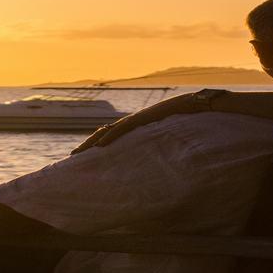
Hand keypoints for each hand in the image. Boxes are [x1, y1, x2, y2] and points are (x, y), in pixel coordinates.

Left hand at [71, 94, 204, 152]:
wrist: (200, 104)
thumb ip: (162, 150)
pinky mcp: (144, 119)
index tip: (85, 159)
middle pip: (104, 133)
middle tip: (72, 158)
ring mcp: (138, 120)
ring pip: (109, 131)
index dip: (98, 146)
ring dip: (92, 143)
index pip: (112, 137)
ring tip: (77, 155)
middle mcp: (134, 123)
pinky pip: (123, 129)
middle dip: (87, 145)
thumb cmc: (189, 122)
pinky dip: (110, 138)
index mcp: (138, 129)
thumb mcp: (170, 140)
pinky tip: (99, 147)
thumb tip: (162, 168)